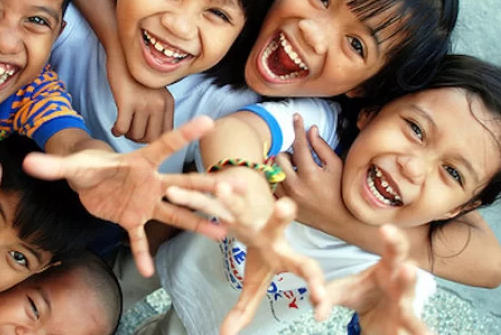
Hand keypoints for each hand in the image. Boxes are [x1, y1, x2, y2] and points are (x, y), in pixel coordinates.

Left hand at [23, 116, 231, 276]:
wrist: (87, 182)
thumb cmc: (86, 165)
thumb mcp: (72, 166)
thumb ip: (54, 166)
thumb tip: (28, 163)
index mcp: (139, 163)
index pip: (165, 146)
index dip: (184, 134)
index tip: (209, 122)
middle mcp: (150, 182)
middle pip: (183, 185)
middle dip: (206, 188)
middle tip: (233, 188)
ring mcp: (145, 202)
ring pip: (175, 214)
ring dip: (196, 223)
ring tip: (223, 232)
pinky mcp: (133, 220)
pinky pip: (141, 238)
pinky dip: (142, 254)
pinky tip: (149, 271)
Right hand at [107, 50, 174, 142]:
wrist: (122, 53)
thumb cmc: (135, 75)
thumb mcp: (156, 91)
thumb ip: (159, 109)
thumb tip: (152, 135)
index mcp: (168, 102)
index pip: (165, 134)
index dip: (151, 137)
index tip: (141, 132)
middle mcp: (159, 104)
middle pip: (151, 138)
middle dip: (138, 138)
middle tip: (130, 131)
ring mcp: (144, 103)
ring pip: (135, 135)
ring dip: (127, 134)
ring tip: (122, 126)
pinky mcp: (127, 102)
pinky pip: (122, 128)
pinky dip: (117, 131)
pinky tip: (114, 127)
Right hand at [167, 184, 328, 334]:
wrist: (256, 209)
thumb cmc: (262, 251)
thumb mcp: (255, 280)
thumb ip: (246, 308)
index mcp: (282, 252)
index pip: (305, 268)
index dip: (315, 288)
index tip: (321, 311)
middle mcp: (268, 229)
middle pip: (278, 224)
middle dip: (282, 217)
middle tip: (285, 208)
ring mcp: (249, 212)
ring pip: (239, 206)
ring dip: (229, 199)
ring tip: (219, 188)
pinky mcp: (230, 200)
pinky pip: (210, 200)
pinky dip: (195, 197)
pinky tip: (179, 191)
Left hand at [274, 113, 347, 225]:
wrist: (340, 221)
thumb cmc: (341, 191)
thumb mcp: (337, 167)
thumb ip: (322, 147)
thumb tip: (310, 129)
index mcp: (311, 174)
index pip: (299, 145)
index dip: (298, 128)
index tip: (296, 116)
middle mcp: (295, 186)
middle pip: (280, 156)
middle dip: (289, 153)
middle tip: (300, 158)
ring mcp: (286, 197)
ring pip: (273, 170)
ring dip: (282, 165)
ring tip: (296, 170)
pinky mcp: (282, 205)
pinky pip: (271, 185)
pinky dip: (277, 179)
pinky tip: (288, 180)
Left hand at [327, 225, 432, 334]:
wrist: (376, 319)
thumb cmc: (362, 294)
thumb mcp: (340, 291)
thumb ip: (325, 296)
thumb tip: (317, 312)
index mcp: (387, 270)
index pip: (393, 251)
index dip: (392, 239)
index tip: (386, 229)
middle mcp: (400, 288)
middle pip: (407, 280)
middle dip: (408, 275)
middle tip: (407, 268)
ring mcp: (406, 310)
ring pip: (412, 310)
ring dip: (412, 312)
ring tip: (409, 312)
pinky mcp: (407, 329)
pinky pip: (415, 332)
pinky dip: (419, 334)